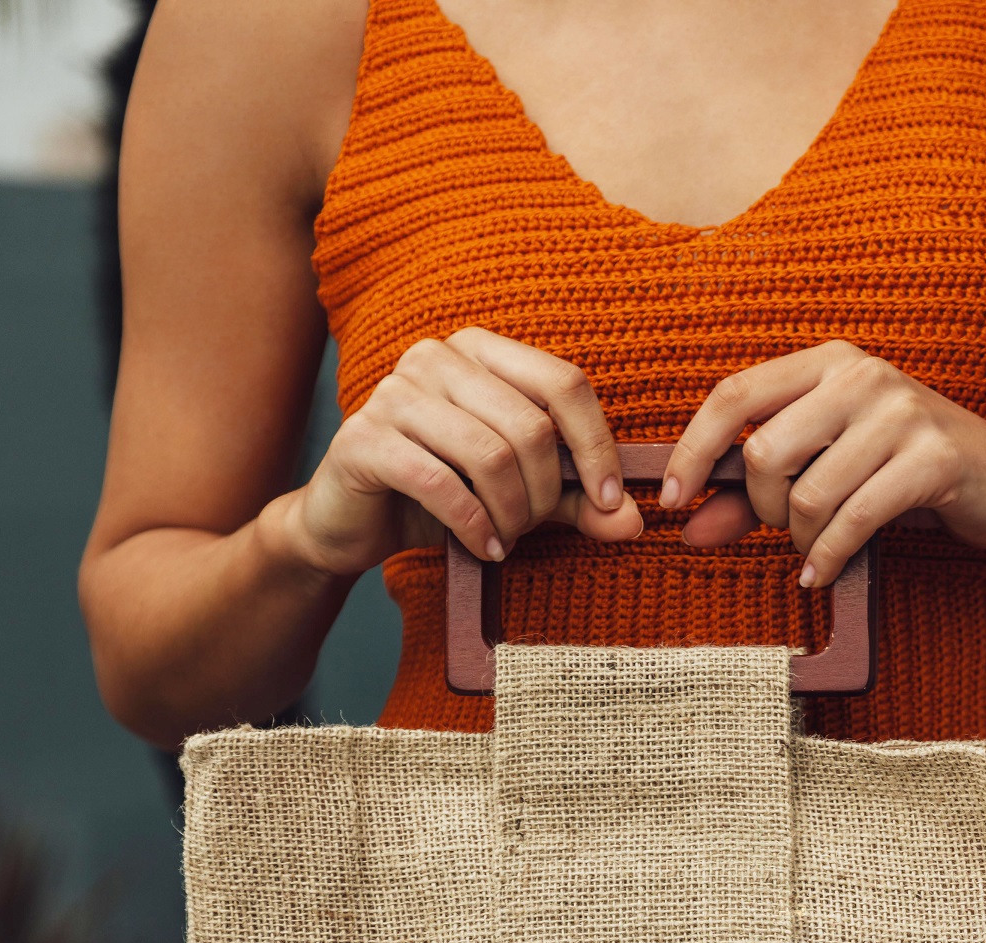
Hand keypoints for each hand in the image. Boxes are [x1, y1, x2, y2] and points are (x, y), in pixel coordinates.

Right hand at [271, 328, 642, 576]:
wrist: (350, 523)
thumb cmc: (438, 498)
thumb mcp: (517, 497)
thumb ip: (574, 503)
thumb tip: (634, 522)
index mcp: (481, 351)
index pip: (564, 383)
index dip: (596, 447)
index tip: (609, 502)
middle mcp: (436, 357)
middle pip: (530, 427)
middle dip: (544, 495)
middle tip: (531, 529)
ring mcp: (395, 393)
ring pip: (490, 456)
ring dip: (510, 515)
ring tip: (504, 540)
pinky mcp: (364, 438)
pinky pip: (441, 483)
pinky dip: (474, 526)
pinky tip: (482, 548)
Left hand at [660, 342, 985, 584]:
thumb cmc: (900, 472)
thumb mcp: (824, 472)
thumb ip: (750, 497)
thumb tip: (687, 528)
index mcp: (827, 365)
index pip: (733, 394)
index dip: (693, 451)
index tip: (673, 499)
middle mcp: (861, 376)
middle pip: (764, 454)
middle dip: (760, 510)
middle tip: (784, 529)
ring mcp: (901, 413)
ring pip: (807, 496)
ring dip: (801, 540)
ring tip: (816, 548)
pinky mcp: (933, 459)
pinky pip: (851, 521)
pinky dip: (827, 559)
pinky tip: (823, 572)